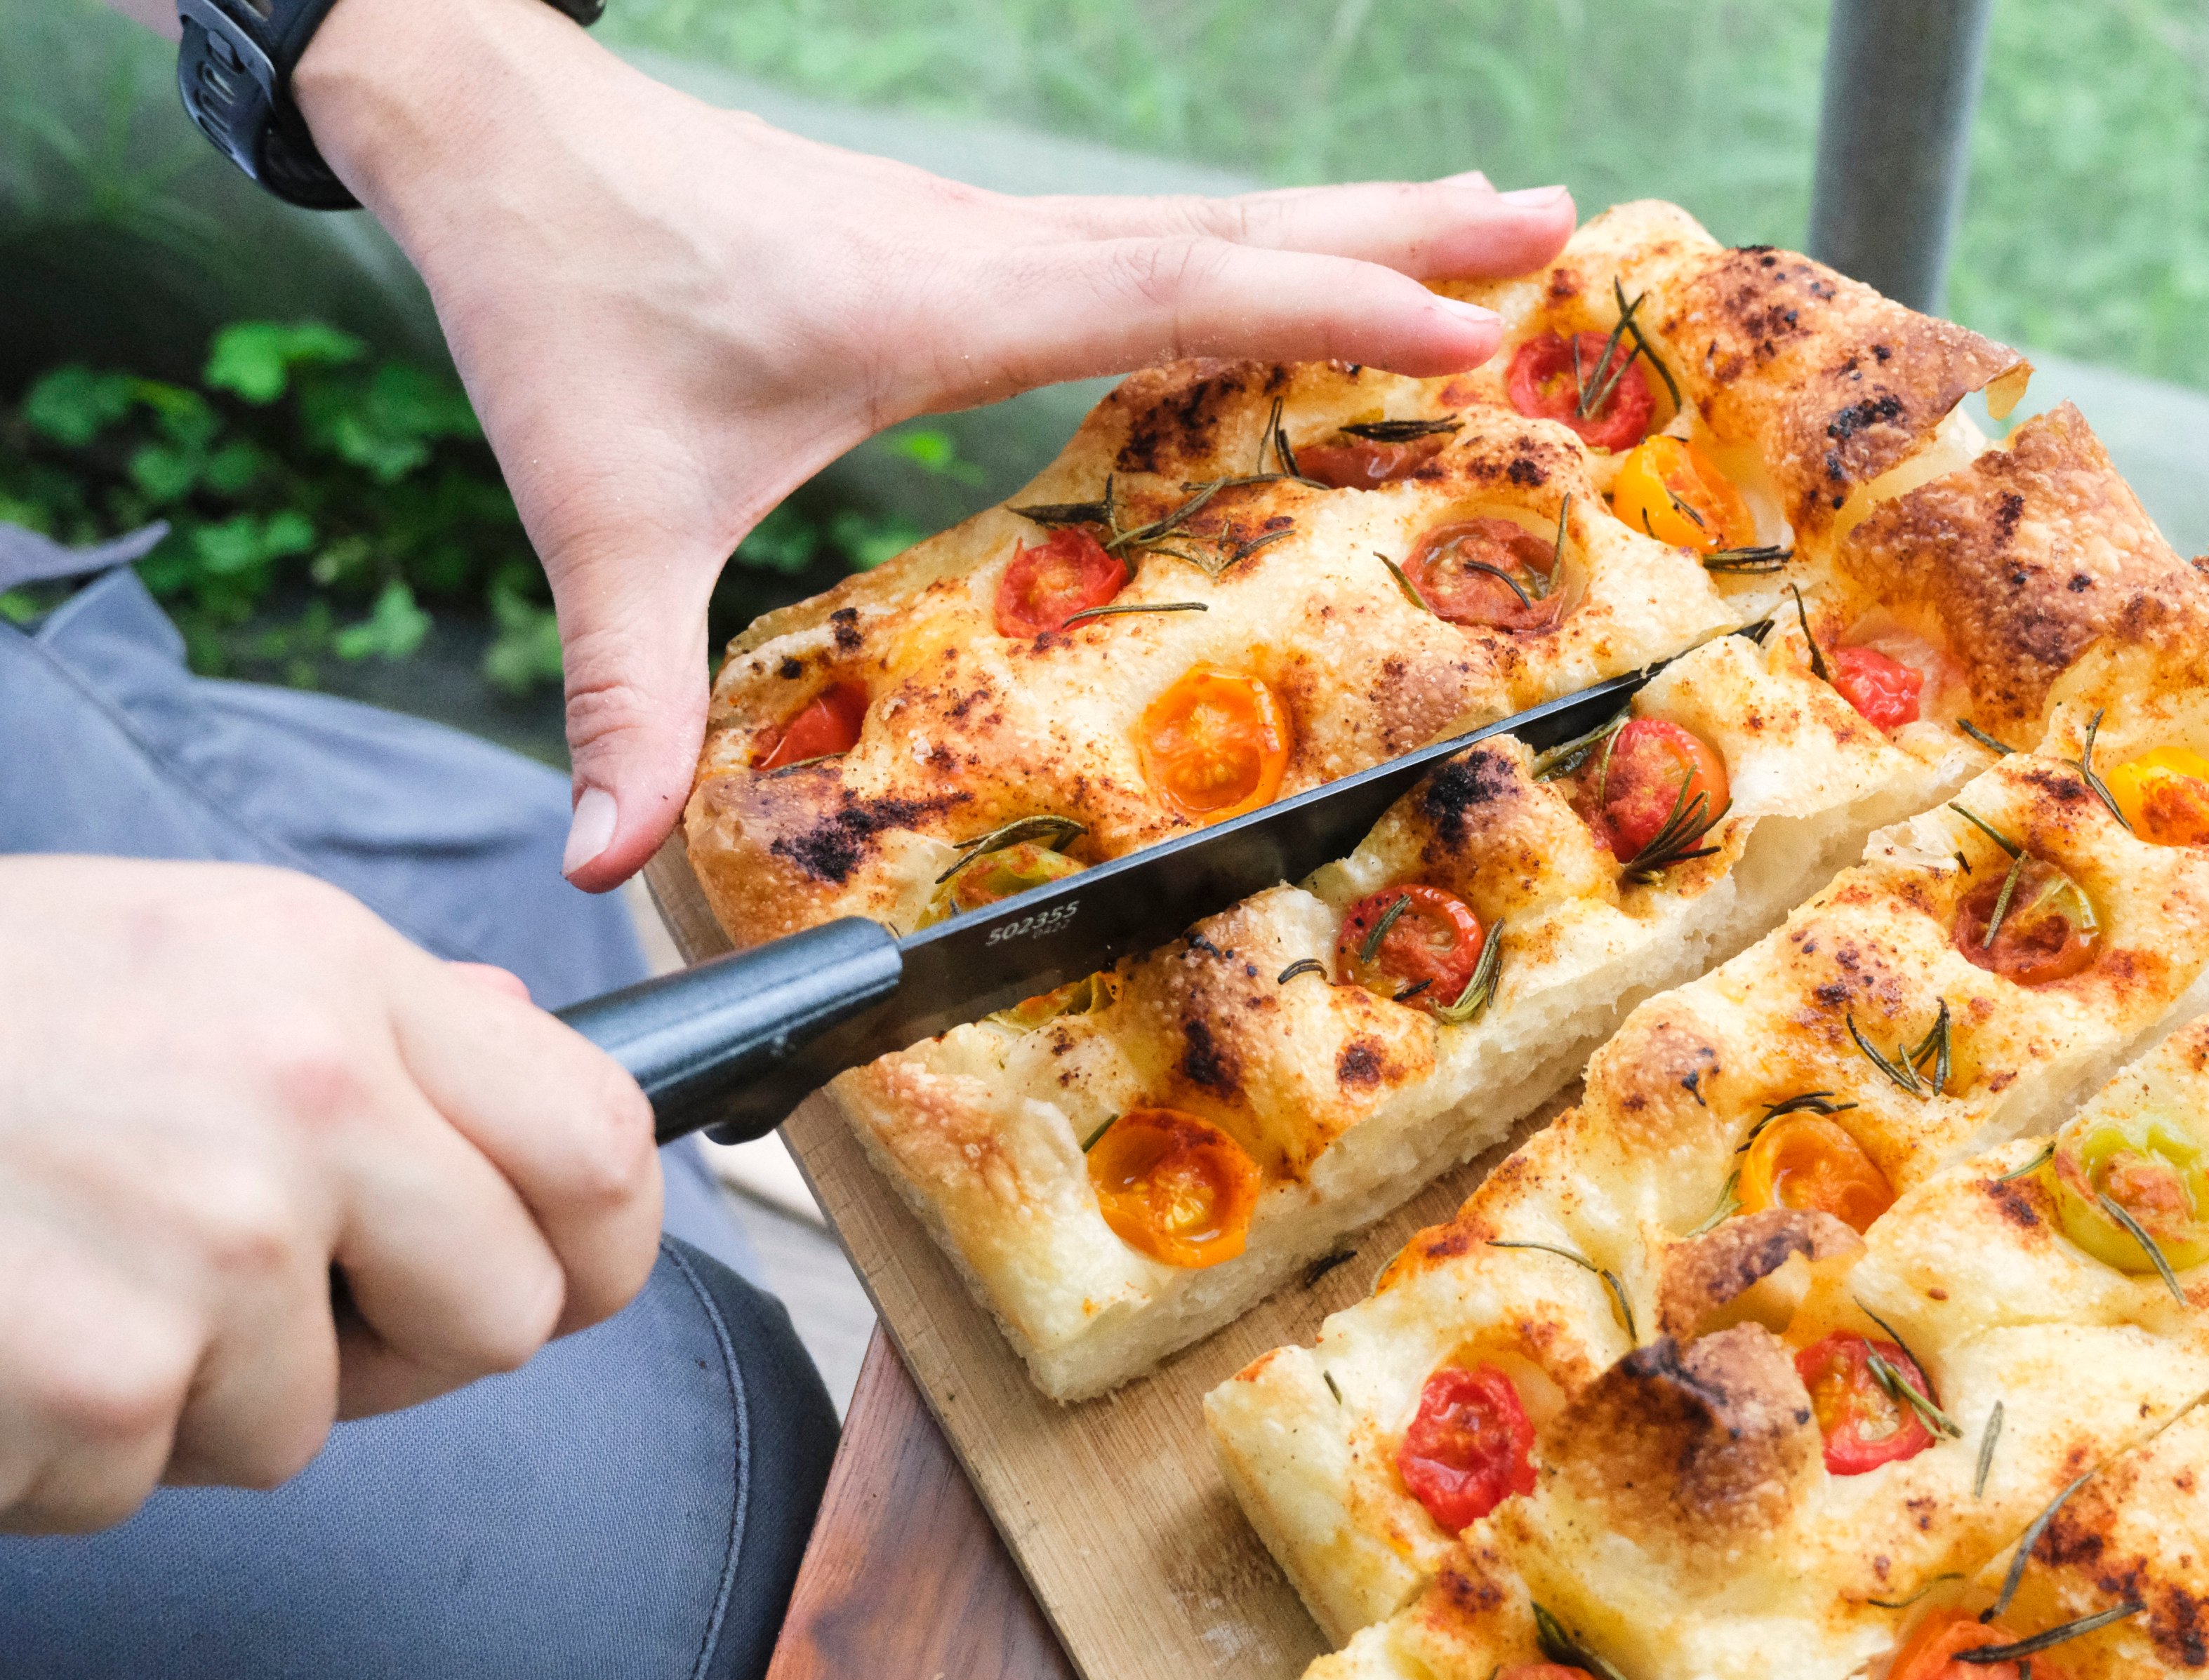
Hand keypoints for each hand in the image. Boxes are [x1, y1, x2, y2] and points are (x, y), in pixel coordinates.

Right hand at [0, 858, 661, 1530]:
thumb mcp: (185, 946)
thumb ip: (376, 1018)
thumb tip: (543, 1066)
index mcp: (337, 979)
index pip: (603, 1149)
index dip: (599, 1246)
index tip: (551, 1274)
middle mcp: (301, 1099)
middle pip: (506, 1319)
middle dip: (402, 1347)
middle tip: (266, 1301)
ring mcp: (207, 1245)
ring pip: (307, 1427)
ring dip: (195, 1398)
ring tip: (66, 1276)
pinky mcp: (101, 1382)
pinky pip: (145, 1484)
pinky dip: (62, 1449)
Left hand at [291, 0, 1576, 890]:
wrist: (490, 132)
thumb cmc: (558, 303)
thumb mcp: (596, 513)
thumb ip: (620, 690)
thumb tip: (601, 862)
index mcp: (948, 307)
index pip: (1182, 295)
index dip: (1335, 304)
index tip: (1475, 323)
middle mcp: (996, 251)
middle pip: (1243, 228)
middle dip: (1410, 228)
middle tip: (1561, 223)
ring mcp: (987, 232)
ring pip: (1211, 216)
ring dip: (1357, 213)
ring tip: (1494, 216)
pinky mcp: (962, 240)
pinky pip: (1154, 236)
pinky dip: (1263, 240)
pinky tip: (1303, 260)